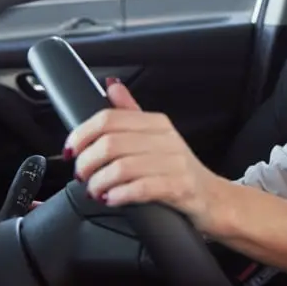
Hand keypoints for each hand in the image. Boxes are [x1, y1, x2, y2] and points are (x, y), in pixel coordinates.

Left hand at [64, 79, 224, 232]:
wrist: (216, 199)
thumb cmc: (180, 171)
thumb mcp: (157, 137)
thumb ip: (131, 113)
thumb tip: (111, 86)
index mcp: (157, 123)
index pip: (109, 119)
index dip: (81, 134)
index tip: (70, 151)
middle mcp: (166, 139)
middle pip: (110, 143)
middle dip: (86, 162)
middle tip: (81, 176)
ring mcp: (175, 164)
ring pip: (122, 167)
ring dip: (100, 182)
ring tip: (95, 190)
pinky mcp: (181, 188)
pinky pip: (141, 189)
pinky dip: (119, 195)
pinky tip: (112, 199)